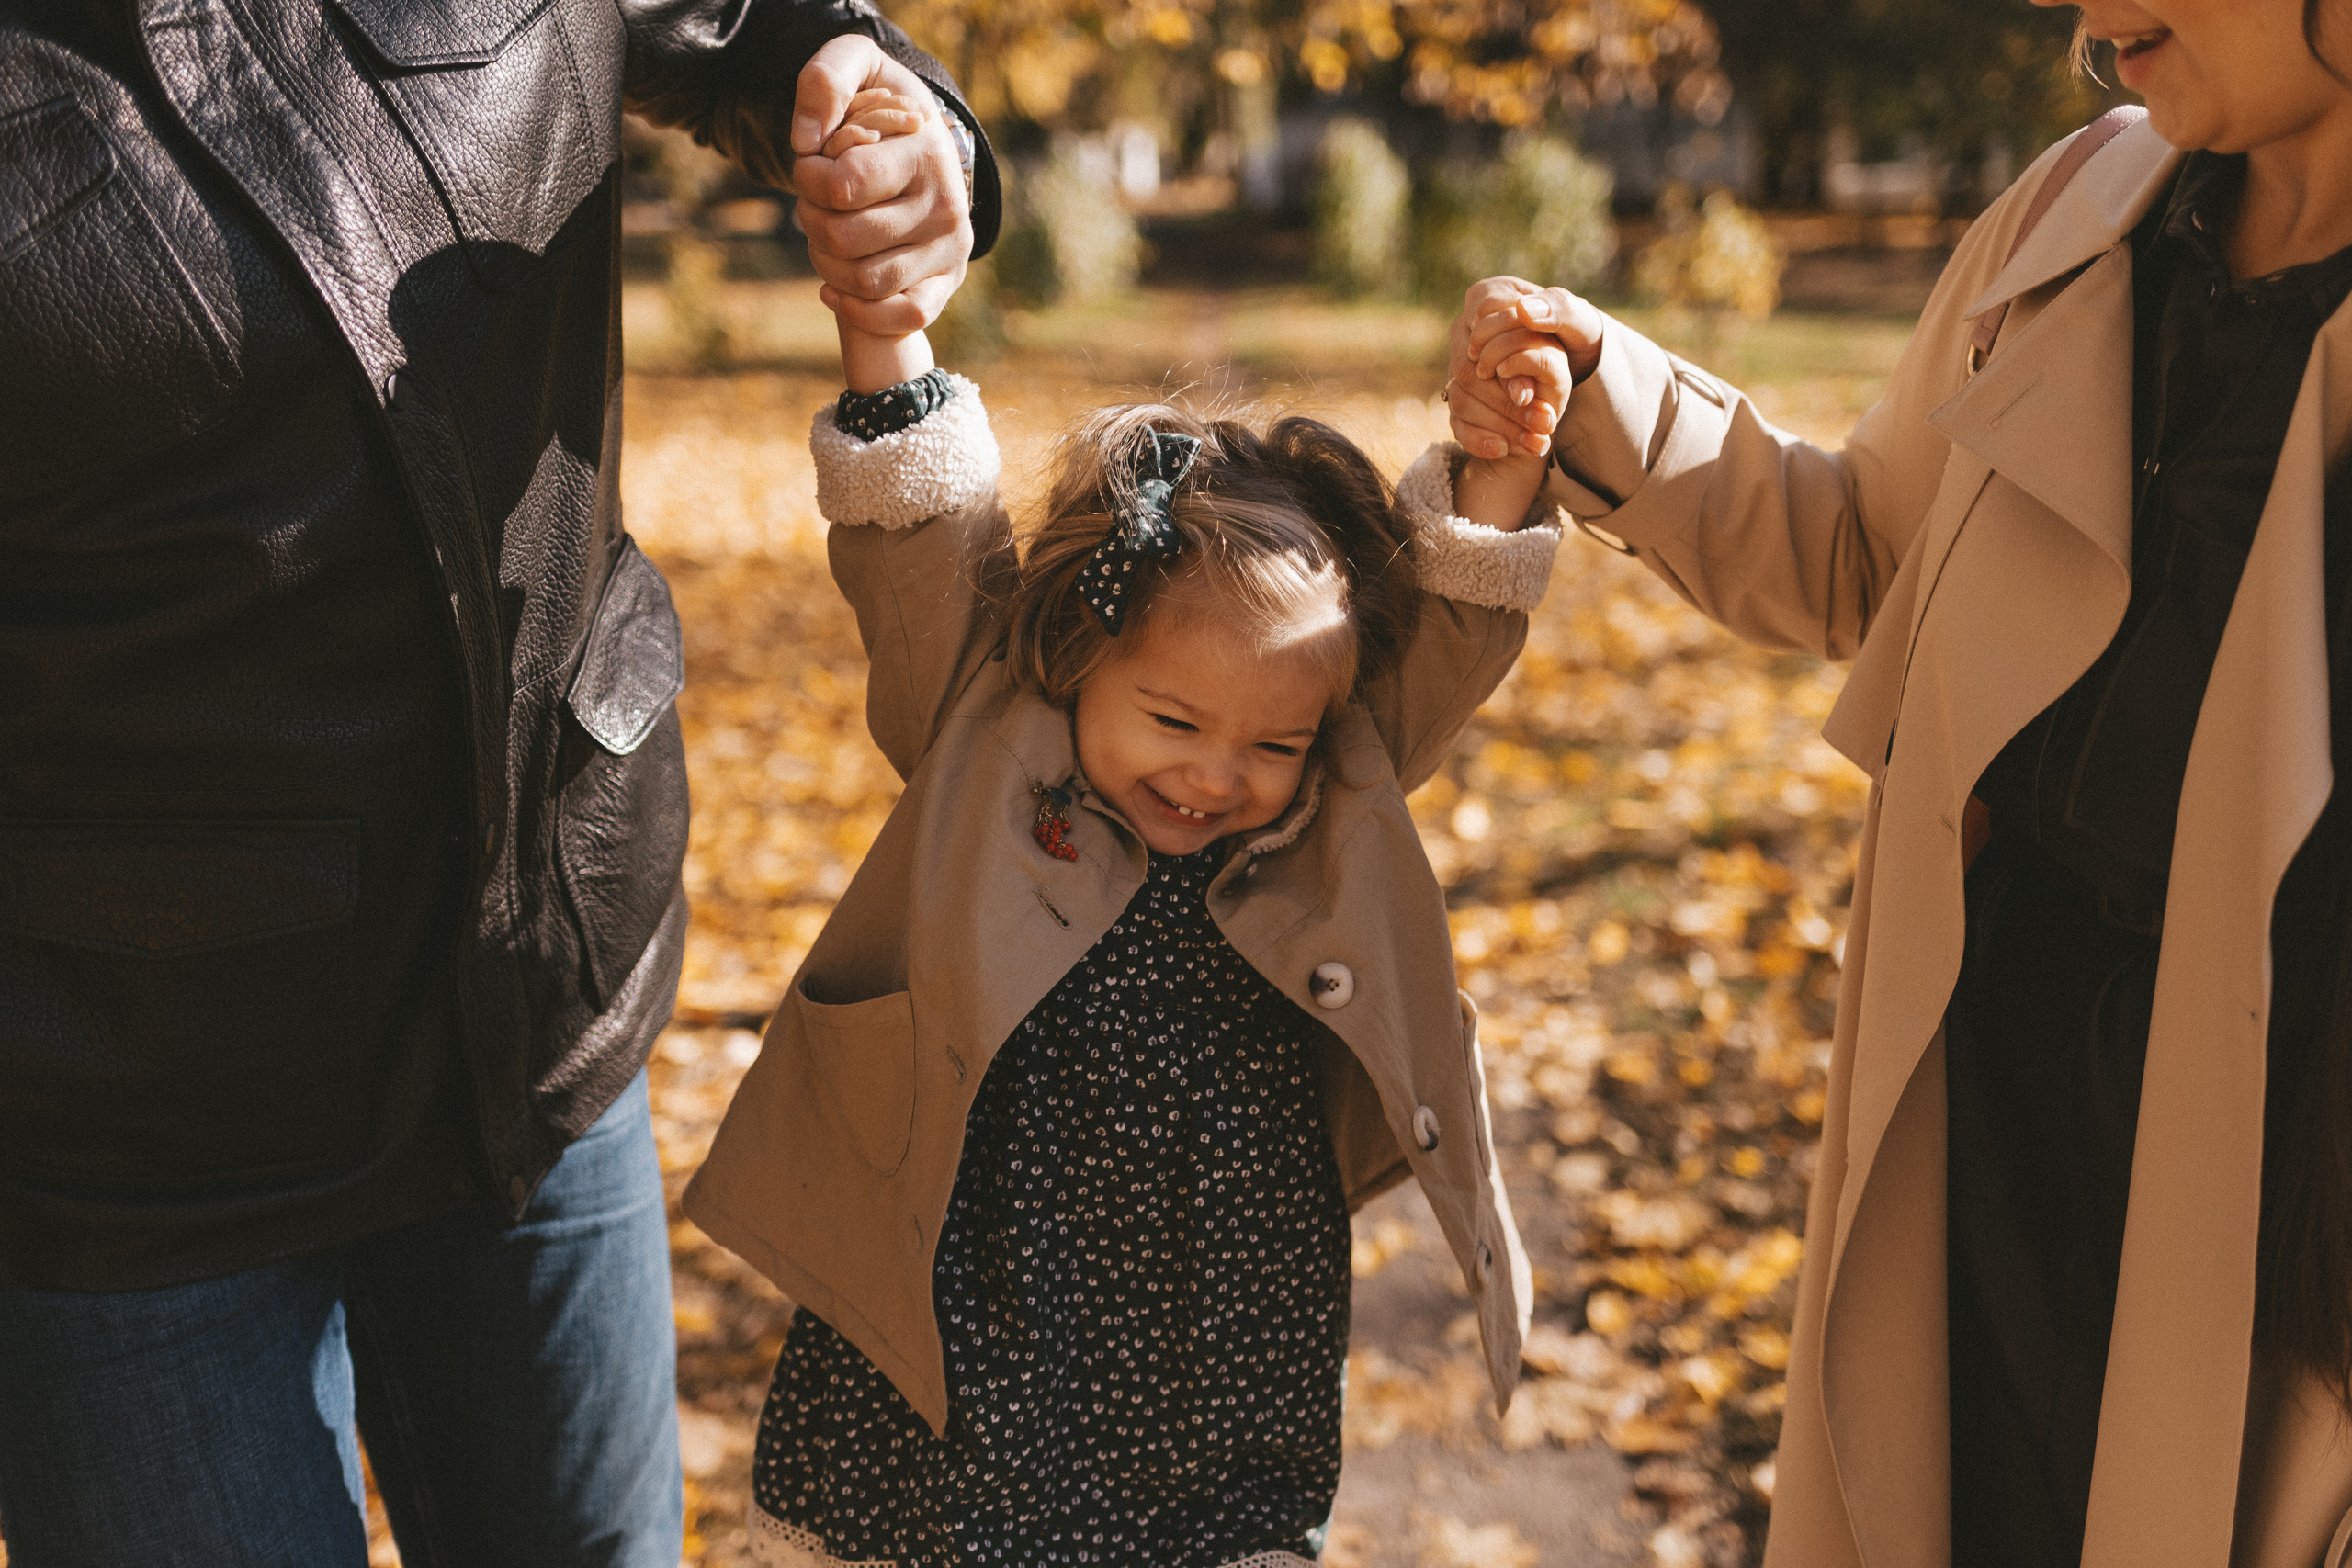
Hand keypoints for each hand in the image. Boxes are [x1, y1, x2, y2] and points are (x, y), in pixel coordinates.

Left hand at [789, 37, 971, 337]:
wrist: (923, 143)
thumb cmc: (880, 107)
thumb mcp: (857, 66)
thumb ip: (827, 81)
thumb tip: (808, 142)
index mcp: (927, 153)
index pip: (844, 184)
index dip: (808, 178)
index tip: (810, 164)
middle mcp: (947, 206)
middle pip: (847, 238)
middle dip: (812, 220)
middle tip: (815, 202)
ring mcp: (951, 250)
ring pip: (865, 281)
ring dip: (826, 263)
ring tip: (825, 237)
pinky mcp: (946, 284)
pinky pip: (903, 316)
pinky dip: (857, 310)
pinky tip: (830, 287)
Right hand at [1445, 278, 1605, 460]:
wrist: (1570, 358)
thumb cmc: (1573, 333)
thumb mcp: (1576, 319)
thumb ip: (1556, 309)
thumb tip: (1523, 311)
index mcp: (1486, 296)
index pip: (1480, 329)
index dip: (1503, 361)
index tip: (1532, 389)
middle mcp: (1464, 328)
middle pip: (1465, 370)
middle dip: (1504, 402)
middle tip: (1543, 423)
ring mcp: (1457, 362)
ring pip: (1460, 397)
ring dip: (1497, 423)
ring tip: (1534, 442)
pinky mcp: (1460, 392)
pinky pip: (1456, 420)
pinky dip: (1479, 438)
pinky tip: (1505, 449)